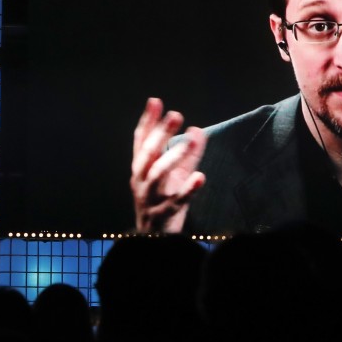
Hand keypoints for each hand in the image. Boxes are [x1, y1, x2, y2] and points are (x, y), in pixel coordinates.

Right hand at [130, 97, 206, 233]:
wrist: (154, 240)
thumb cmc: (164, 202)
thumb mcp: (177, 175)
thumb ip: (188, 153)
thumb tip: (197, 129)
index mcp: (142, 169)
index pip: (142, 141)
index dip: (148, 121)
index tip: (155, 101)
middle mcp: (141, 181)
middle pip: (148, 154)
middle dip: (161, 133)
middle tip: (175, 115)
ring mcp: (149, 198)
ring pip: (157, 175)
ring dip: (174, 156)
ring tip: (190, 141)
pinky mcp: (163, 215)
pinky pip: (175, 201)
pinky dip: (188, 189)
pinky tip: (200, 177)